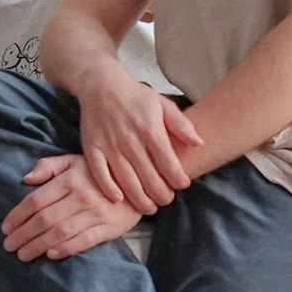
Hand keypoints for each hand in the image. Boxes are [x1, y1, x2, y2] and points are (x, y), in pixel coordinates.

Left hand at [1, 153, 142, 261]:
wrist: (140, 184)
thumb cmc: (101, 173)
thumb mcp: (74, 161)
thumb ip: (48, 167)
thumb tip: (26, 179)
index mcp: (70, 179)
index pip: (36, 200)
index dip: (18, 215)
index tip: (5, 227)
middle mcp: (81, 197)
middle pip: (44, 219)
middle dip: (23, 234)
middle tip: (8, 245)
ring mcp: (95, 213)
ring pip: (60, 232)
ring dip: (37, 245)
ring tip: (23, 254)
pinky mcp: (109, 228)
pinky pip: (84, 241)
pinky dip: (66, 249)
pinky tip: (50, 254)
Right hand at [76, 76, 199, 213]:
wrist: (101, 84)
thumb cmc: (135, 96)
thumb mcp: (163, 104)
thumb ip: (182, 125)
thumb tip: (199, 144)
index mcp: (151, 131)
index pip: (170, 165)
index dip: (179, 180)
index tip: (182, 184)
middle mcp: (131, 141)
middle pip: (150, 179)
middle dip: (162, 196)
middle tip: (166, 200)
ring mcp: (110, 146)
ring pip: (127, 182)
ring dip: (140, 200)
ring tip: (149, 206)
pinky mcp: (92, 148)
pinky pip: (100, 174)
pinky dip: (109, 189)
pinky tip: (118, 199)